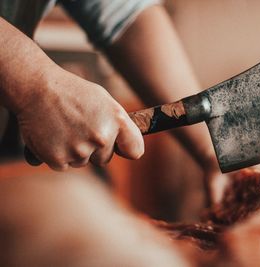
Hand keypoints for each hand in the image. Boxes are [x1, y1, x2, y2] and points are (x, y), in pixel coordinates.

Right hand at [16, 67, 143, 170]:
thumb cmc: (72, 93)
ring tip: (63, 127)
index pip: (135, 150)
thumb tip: (127, 145)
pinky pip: (64, 165)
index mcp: (117, 121)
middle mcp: (102, 137)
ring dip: (74, 150)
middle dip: (93, 148)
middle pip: (104, 159)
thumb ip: (118, 124)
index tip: (120, 148)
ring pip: (82, 162)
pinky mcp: (58, 159)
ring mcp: (80, 150)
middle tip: (78, 127)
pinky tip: (52, 135)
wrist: (35, 88)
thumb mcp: (104, 101)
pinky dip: (57, 155)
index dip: (126, 150)